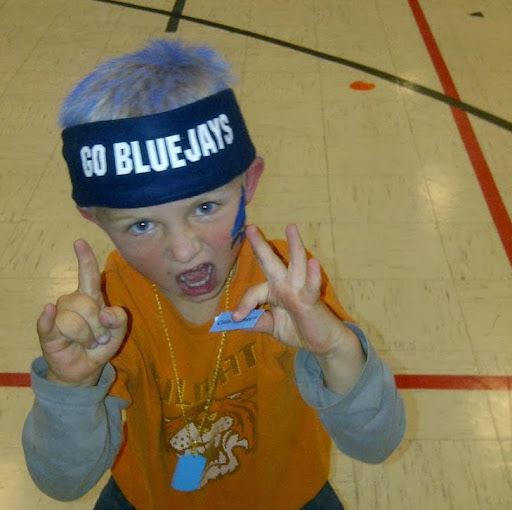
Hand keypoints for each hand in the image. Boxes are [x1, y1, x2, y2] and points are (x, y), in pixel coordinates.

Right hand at [36, 240, 127, 385]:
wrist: (85, 368)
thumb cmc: (101, 345)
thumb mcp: (119, 332)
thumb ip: (120, 319)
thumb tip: (104, 314)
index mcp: (91, 297)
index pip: (87, 274)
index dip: (85, 259)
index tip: (80, 242)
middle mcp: (73, 301)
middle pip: (87, 304)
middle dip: (99, 326)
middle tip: (100, 338)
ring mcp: (58, 315)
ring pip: (74, 320)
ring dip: (86, 336)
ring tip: (88, 343)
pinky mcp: (47, 331)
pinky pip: (50, 322)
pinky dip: (49, 319)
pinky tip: (49, 312)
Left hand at [233, 224, 365, 392]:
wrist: (323, 343)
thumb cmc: (299, 328)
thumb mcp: (272, 326)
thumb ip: (256, 322)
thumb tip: (236, 322)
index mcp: (274, 290)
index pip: (254, 292)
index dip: (244, 305)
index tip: (235, 318)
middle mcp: (286, 285)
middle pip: (271, 263)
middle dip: (261, 246)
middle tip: (250, 228)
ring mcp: (299, 290)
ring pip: (296, 265)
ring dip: (295, 246)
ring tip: (291, 227)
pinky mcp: (312, 300)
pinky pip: (311, 287)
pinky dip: (313, 276)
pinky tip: (313, 262)